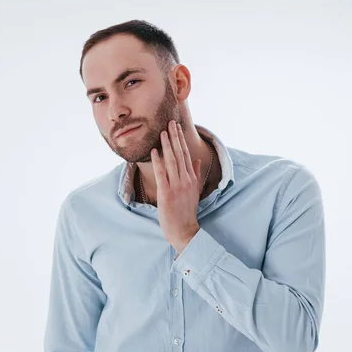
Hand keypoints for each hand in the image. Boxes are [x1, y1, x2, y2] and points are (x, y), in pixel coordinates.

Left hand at [151, 120, 201, 254]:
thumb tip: (197, 159)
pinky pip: (161, 174)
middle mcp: (185, 180)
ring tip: (162, 132)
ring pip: (172, 161)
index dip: (181, 139)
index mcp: (191, 178)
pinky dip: (158, 162)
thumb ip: (196, 174)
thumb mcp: (194, 190)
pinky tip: (154, 151)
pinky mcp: (166, 193)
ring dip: (167, 145)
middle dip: (174, 137)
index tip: (177, 127)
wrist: (185, 230)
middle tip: (170, 122)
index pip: (186, 154)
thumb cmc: (187, 211)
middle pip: (180, 154)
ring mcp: (176, 186)